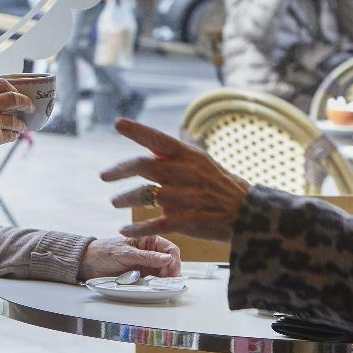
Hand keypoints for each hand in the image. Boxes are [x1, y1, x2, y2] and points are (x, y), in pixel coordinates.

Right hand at [0, 79, 32, 168]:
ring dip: (20, 124)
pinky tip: (10, 137)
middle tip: (30, 107)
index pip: (1, 83)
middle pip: (14, 98)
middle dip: (26, 103)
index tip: (19, 93)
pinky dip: (12, 136)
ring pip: (15, 120)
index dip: (14, 88)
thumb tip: (2, 99)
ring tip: (21, 127)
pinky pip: (10, 135)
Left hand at [78, 235, 181, 279]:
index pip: (169, 249)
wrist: (88, 263)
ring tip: (163, 286)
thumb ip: (147, 256)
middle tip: (170, 282)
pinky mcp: (141, 275)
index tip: (173, 271)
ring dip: (165, 279)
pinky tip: (156, 287)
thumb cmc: (105, 252)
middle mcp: (150, 251)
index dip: (174, 260)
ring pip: (164, 272)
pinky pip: (154, 280)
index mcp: (148, 240)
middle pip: (170, 262)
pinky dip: (157, 284)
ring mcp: (146, 264)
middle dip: (172, 271)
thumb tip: (167, 258)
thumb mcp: (126, 253)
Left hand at [103, 119, 250, 241]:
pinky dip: (136, 227)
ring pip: (146, 194)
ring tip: (114, 202)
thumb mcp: (204, 165)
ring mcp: (187, 196)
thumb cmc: (223, 188)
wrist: (249, 215)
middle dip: (120, 169)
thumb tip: (150, 152)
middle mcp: (186, 173)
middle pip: (145, 165)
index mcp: (190, 156)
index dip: (138, 130)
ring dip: (125, 198)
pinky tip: (124, 229)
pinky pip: (155, 223)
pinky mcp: (187, 219)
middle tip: (104, 175)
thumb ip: (177, 159)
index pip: (159, 139)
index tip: (118, 123)